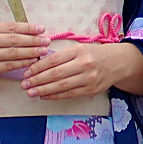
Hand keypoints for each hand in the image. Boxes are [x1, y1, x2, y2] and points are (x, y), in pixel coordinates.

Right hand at [0, 21, 49, 90]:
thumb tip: (26, 32)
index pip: (11, 27)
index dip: (29, 28)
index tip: (42, 29)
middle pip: (15, 40)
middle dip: (34, 40)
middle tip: (47, 40)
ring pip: (14, 53)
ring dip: (32, 52)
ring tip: (44, 51)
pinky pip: (9, 66)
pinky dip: (23, 63)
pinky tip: (32, 61)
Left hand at [22, 41, 142, 99]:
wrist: (118, 63)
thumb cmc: (94, 54)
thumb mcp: (80, 48)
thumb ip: (62, 55)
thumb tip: (38, 63)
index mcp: (79, 50)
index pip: (53, 60)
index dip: (37, 67)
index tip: (26, 72)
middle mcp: (84, 64)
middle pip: (55, 74)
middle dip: (37, 80)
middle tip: (24, 84)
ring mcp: (88, 78)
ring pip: (61, 86)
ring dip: (43, 90)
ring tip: (30, 92)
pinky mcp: (90, 90)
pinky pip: (69, 94)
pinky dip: (54, 95)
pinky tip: (44, 95)